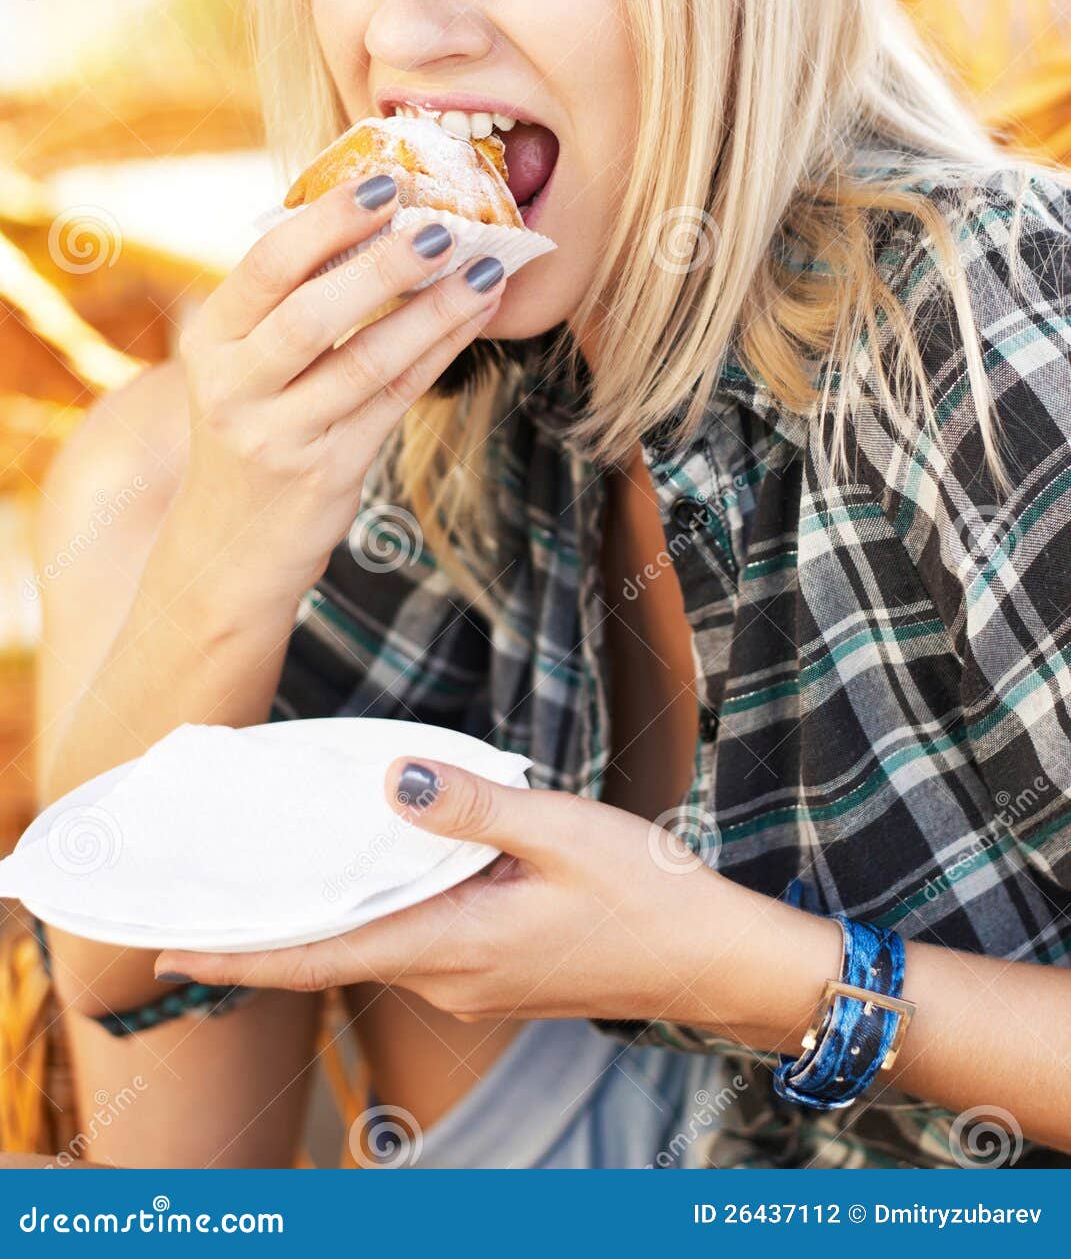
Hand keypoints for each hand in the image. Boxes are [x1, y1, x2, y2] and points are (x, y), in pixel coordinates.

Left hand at [153, 757, 735, 1027]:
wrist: (711, 959)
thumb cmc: (646, 895)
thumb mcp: (560, 832)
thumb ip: (471, 808)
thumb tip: (393, 783)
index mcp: (454, 946)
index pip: (320, 956)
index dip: (240, 954)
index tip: (171, 948)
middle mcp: (449, 978)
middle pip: (337, 951)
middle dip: (268, 930)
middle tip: (206, 894)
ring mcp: (472, 983)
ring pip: (376, 944)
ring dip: (324, 916)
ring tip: (276, 872)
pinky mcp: (494, 973)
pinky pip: (414, 941)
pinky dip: (377, 911)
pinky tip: (375, 871)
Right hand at [172, 176, 505, 604]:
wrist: (230, 547)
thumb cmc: (253, 427)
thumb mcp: (243, 365)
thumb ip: (288, 301)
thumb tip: (378, 215)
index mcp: (211, 342)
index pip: (265, 268)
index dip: (326, 221)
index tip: (384, 185)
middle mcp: (235, 388)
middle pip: (312, 314)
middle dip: (381, 265)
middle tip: (440, 224)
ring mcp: (281, 434)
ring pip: (365, 361)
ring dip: (432, 309)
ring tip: (484, 266)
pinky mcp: (328, 470)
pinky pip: (395, 399)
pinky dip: (440, 350)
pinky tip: (476, 314)